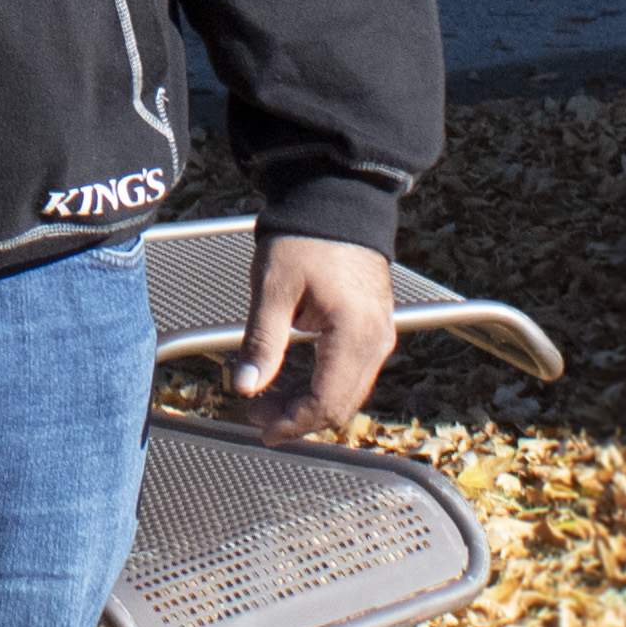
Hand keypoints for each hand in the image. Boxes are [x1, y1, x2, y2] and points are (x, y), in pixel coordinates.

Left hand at [230, 235, 396, 445]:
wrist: (336, 199)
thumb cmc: (302, 239)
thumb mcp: (273, 289)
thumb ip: (262, 342)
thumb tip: (245, 387)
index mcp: (354, 335)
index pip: (327, 402)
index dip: (293, 422)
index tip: (260, 427)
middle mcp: (376, 342)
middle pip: (341, 404)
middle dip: (298, 416)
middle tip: (255, 408)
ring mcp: (380, 335)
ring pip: (347, 391)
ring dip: (309, 401)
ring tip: (267, 394)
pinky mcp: (375, 327)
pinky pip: (352, 371)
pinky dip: (323, 382)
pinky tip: (292, 378)